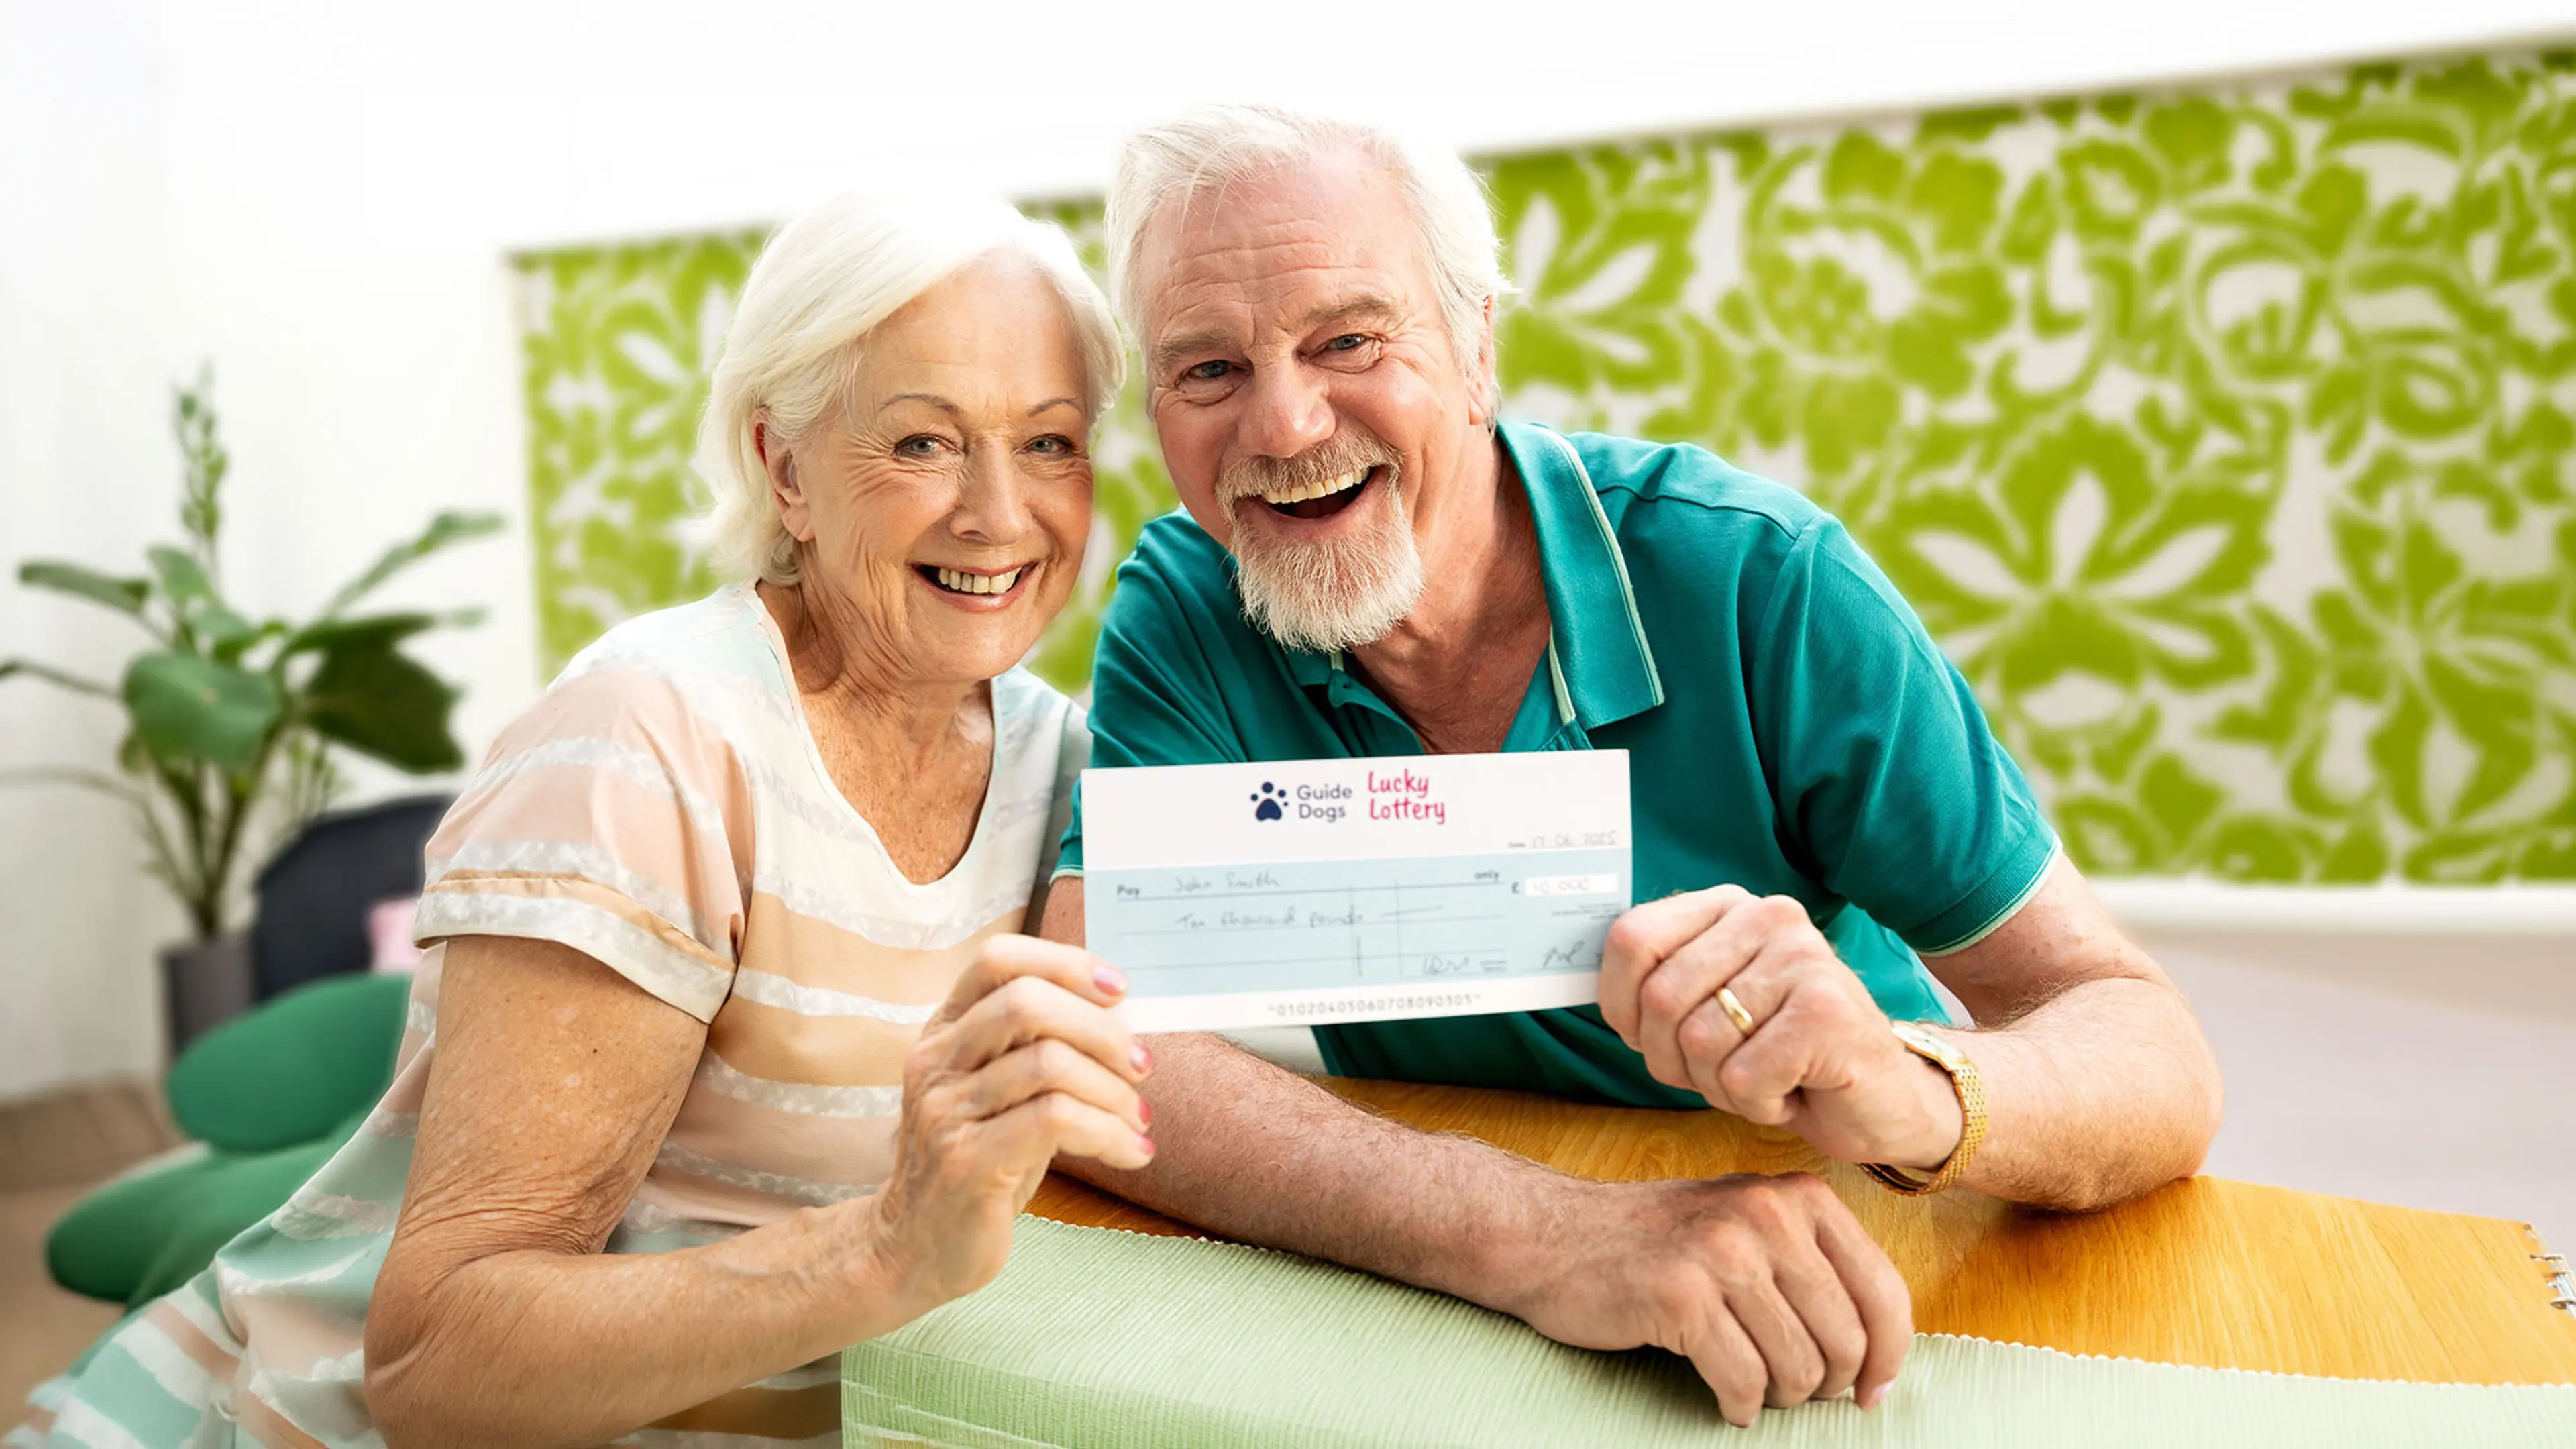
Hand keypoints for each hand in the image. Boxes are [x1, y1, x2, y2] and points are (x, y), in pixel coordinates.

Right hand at [864, 935, 1153, 1311]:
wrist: (914, 1248)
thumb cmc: (977, 1162)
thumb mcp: (1000, 1093)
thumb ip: (1038, 1048)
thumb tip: (1121, 1016)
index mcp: (945, 1031)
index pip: (997, 960)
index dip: (1065, 963)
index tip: (1119, 991)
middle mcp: (937, 1062)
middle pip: (1028, 1003)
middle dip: (1102, 1030)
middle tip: (1141, 1066)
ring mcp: (946, 1112)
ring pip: (1050, 1064)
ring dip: (1113, 1091)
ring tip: (1137, 1119)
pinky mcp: (967, 1162)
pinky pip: (1056, 1122)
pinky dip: (1109, 1132)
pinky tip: (1130, 1152)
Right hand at [1503, 1173, 1910, 1425]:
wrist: (1554, 1236)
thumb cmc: (1656, 1242)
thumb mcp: (1746, 1224)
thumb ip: (1811, 1264)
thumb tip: (1878, 1345)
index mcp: (1797, 1196)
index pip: (1882, 1291)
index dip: (1890, 1356)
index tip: (1872, 1391)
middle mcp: (1767, 1214)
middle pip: (1845, 1340)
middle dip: (1827, 1385)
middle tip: (1797, 1393)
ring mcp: (1722, 1252)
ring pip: (1797, 1368)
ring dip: (1779, 1398)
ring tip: (1755, 1390)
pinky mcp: (1680, 1296)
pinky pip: (1742, 1381)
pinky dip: (1739, 1406)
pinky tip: (1727, 1401)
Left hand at [1599, 887, 1961, 1169]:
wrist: (1883, 1101)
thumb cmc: (1781, 1059)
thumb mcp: (1705, 1011)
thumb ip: (1653, 986)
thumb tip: (1564, 975)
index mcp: (1727, 906)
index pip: (1630, 939)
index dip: (1618, 1005)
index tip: (1643, 1038)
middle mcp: (1767, 916)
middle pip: (1659, 998)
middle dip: (1672, 1061)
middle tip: (1719, 1074)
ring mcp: (1803, 958)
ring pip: (1700, 1043)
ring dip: (1720, 1088)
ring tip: (1764, 1080)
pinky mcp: (1828, 1011)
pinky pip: (1743, 1078)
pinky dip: (1758, 1105)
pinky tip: (1793, 1092)